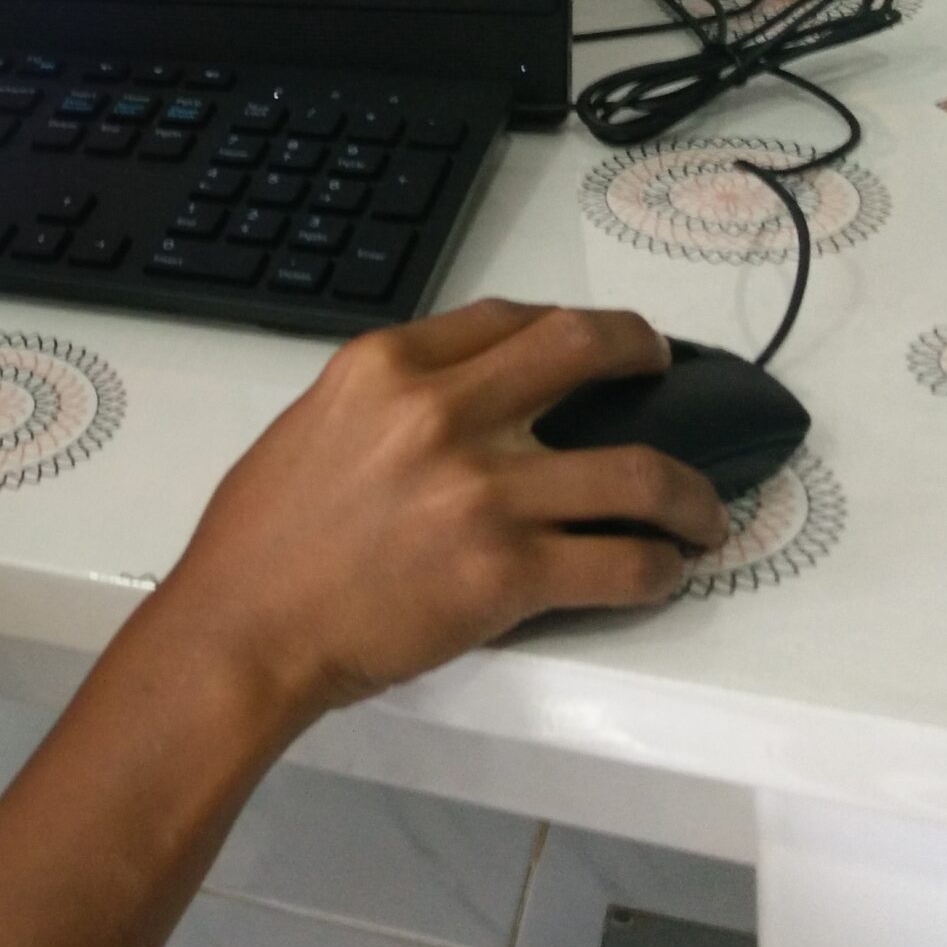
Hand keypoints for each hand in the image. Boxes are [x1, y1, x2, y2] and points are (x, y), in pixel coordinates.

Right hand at [149, 300, 730, 729]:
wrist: (243, 629)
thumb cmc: (260, 541)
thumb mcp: (311, 425)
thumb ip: (387, 403)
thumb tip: (457, 406)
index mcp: (386, 366)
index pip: (507, 317)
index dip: (567, 326)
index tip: (592, 343)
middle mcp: (443, 411)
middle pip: (583, 349)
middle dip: (642, 352)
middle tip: (664, 375)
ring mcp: (484, 491)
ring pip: (637, 472)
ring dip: (689, 493)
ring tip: (703, 512)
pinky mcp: (508, 572)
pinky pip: (623, 565)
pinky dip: (659, 571)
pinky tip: (661, 574)